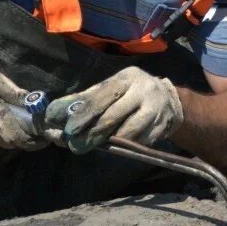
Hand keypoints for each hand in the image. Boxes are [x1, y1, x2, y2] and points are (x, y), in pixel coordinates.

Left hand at [44, 66, 183, 153]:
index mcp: (126, 78)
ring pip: (126, 132)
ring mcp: (155, 109)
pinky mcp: (162, 127)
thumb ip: (86, 99)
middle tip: (75, 145)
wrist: (170, 100)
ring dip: (108, 142)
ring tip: (94, 146)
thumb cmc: (130, 93)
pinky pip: (139, 142)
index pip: (101, 96)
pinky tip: (116, 147)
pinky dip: (125, 146)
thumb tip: (56, 112)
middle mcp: (142, 90)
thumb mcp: (112, 88)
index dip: (83, 113)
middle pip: (113, 116)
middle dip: (91, 133)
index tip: (68, 128)